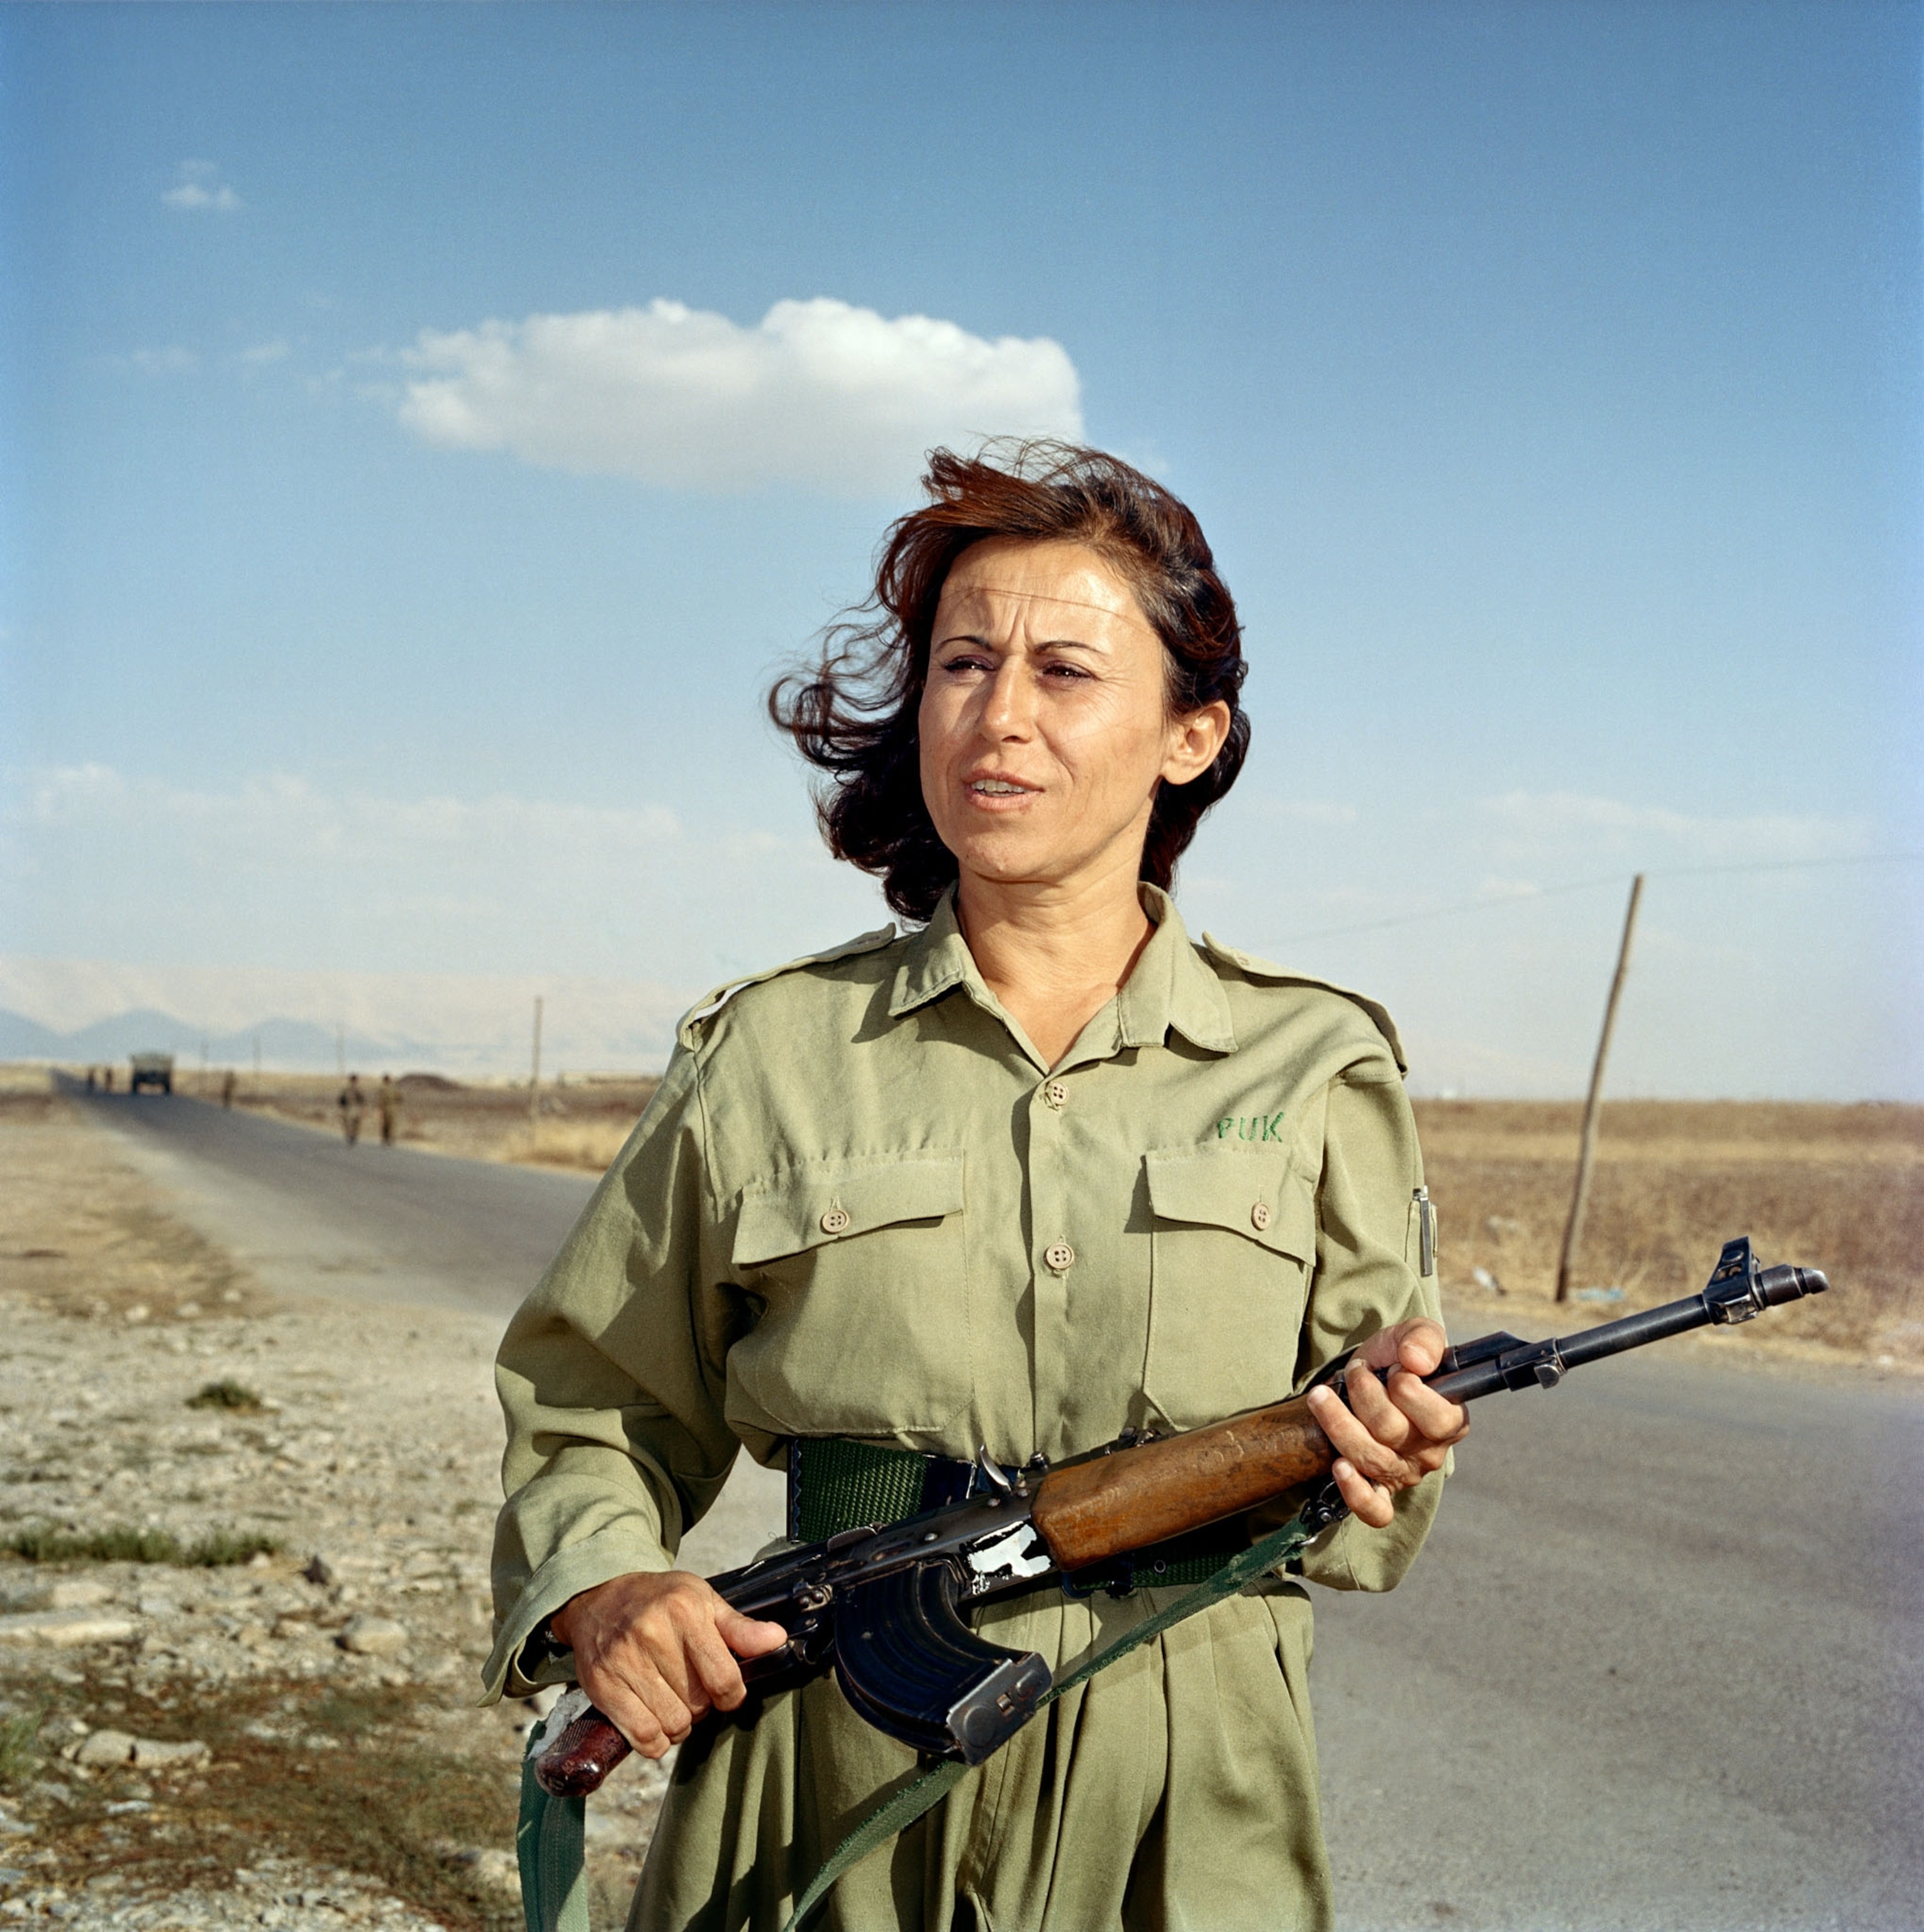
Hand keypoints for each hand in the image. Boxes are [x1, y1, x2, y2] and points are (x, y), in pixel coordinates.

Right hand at [548, 1571, 787, 1758]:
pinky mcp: (602, 1686)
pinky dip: (656, 1740)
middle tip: (690, 1688)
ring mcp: (624, 1661)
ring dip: (678, 1724)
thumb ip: (740, 1627)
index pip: (724, 1678)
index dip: (731, 1695)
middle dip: (702, 1705)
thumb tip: (777, 1640)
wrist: (598, 1597)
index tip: (725, 1690)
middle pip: (698, 1705)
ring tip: (672, 1700)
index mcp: (685, 1611)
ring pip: (673, 1725)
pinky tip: (654, 1718)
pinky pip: (643, 1737)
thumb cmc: (658, 1601)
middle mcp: (652, 1634)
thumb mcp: (702, 1600)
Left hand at [1305, 1318, 1467, 1528]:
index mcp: (1451, 1418)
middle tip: (1357, 1374)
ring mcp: (1403, 1473)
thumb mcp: (1411, 1335)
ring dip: (1340, 1423)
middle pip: (1393, 1433)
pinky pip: (1374, 1509)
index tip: (1393, 1368)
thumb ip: (1422, 1338)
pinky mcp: (1379, 1489)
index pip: (1439, 1417)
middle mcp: (1430, 1452)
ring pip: (1372, 1460)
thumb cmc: (1395, 1359)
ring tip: (1322, 1396)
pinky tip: (1338, 1467)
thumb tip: (1416, 1361)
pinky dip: (1356, 1493)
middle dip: (1366, 1394)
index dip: (1408, 1389)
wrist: (1364, 1377)